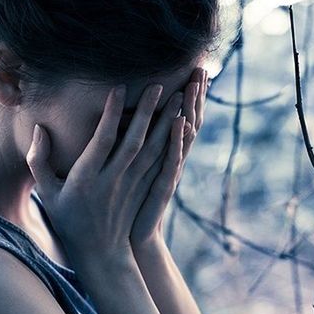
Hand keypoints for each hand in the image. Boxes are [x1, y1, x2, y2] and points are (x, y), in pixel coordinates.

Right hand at [25, 81, 185, 272]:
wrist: (102, 253)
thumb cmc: (69, 219)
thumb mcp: (46, 193)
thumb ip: (38, 161)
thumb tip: (39, 129)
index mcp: (86, 179)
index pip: (101, 141)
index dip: (111, 115)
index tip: (119, 88)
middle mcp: (113, 180)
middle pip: (134, 141)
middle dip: (147, 112)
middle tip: (159, 84)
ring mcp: (133, 186)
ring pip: (154, 150)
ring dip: (167, 123)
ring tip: (179, 97)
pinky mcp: (147, 190)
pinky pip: (163, 162)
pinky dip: (174, 143)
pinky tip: (183, 124)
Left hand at [130, 66, 208, 247]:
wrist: (124, 245)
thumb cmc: (114, 210)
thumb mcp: (119, 174)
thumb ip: (117, 149)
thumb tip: (111, 122)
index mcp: (159, 155)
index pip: (178, 118)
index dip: (187, 96)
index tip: (192, 70)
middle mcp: (168, 161)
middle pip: (187, 121)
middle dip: (193, 95)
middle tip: (201, 69)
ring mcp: (167, 174)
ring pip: (183, 138)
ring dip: (188, 111)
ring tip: (193, 86)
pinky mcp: (160, 188)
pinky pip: (171, 162)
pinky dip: (176, 142)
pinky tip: (178, 122)